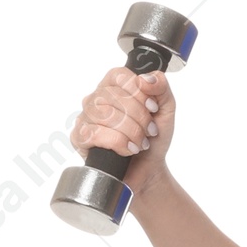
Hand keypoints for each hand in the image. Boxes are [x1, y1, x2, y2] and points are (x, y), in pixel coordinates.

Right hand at [68, 64, 176, 201]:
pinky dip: (117, 143)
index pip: (119, 76)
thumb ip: (161, 87)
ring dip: (130, 131)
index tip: (152, 108)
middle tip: (149, 132)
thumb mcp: (166, 109)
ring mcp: (85, 118)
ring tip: (140, 143)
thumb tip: (145, 79)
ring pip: (104, 114)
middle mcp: (95, 99)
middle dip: (139, 117)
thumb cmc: (153, 139)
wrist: (150, 170)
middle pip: (111, 95)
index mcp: (113, 87)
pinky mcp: (79, 139)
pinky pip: (94, 134)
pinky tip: (127, 151)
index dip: (138, 92)